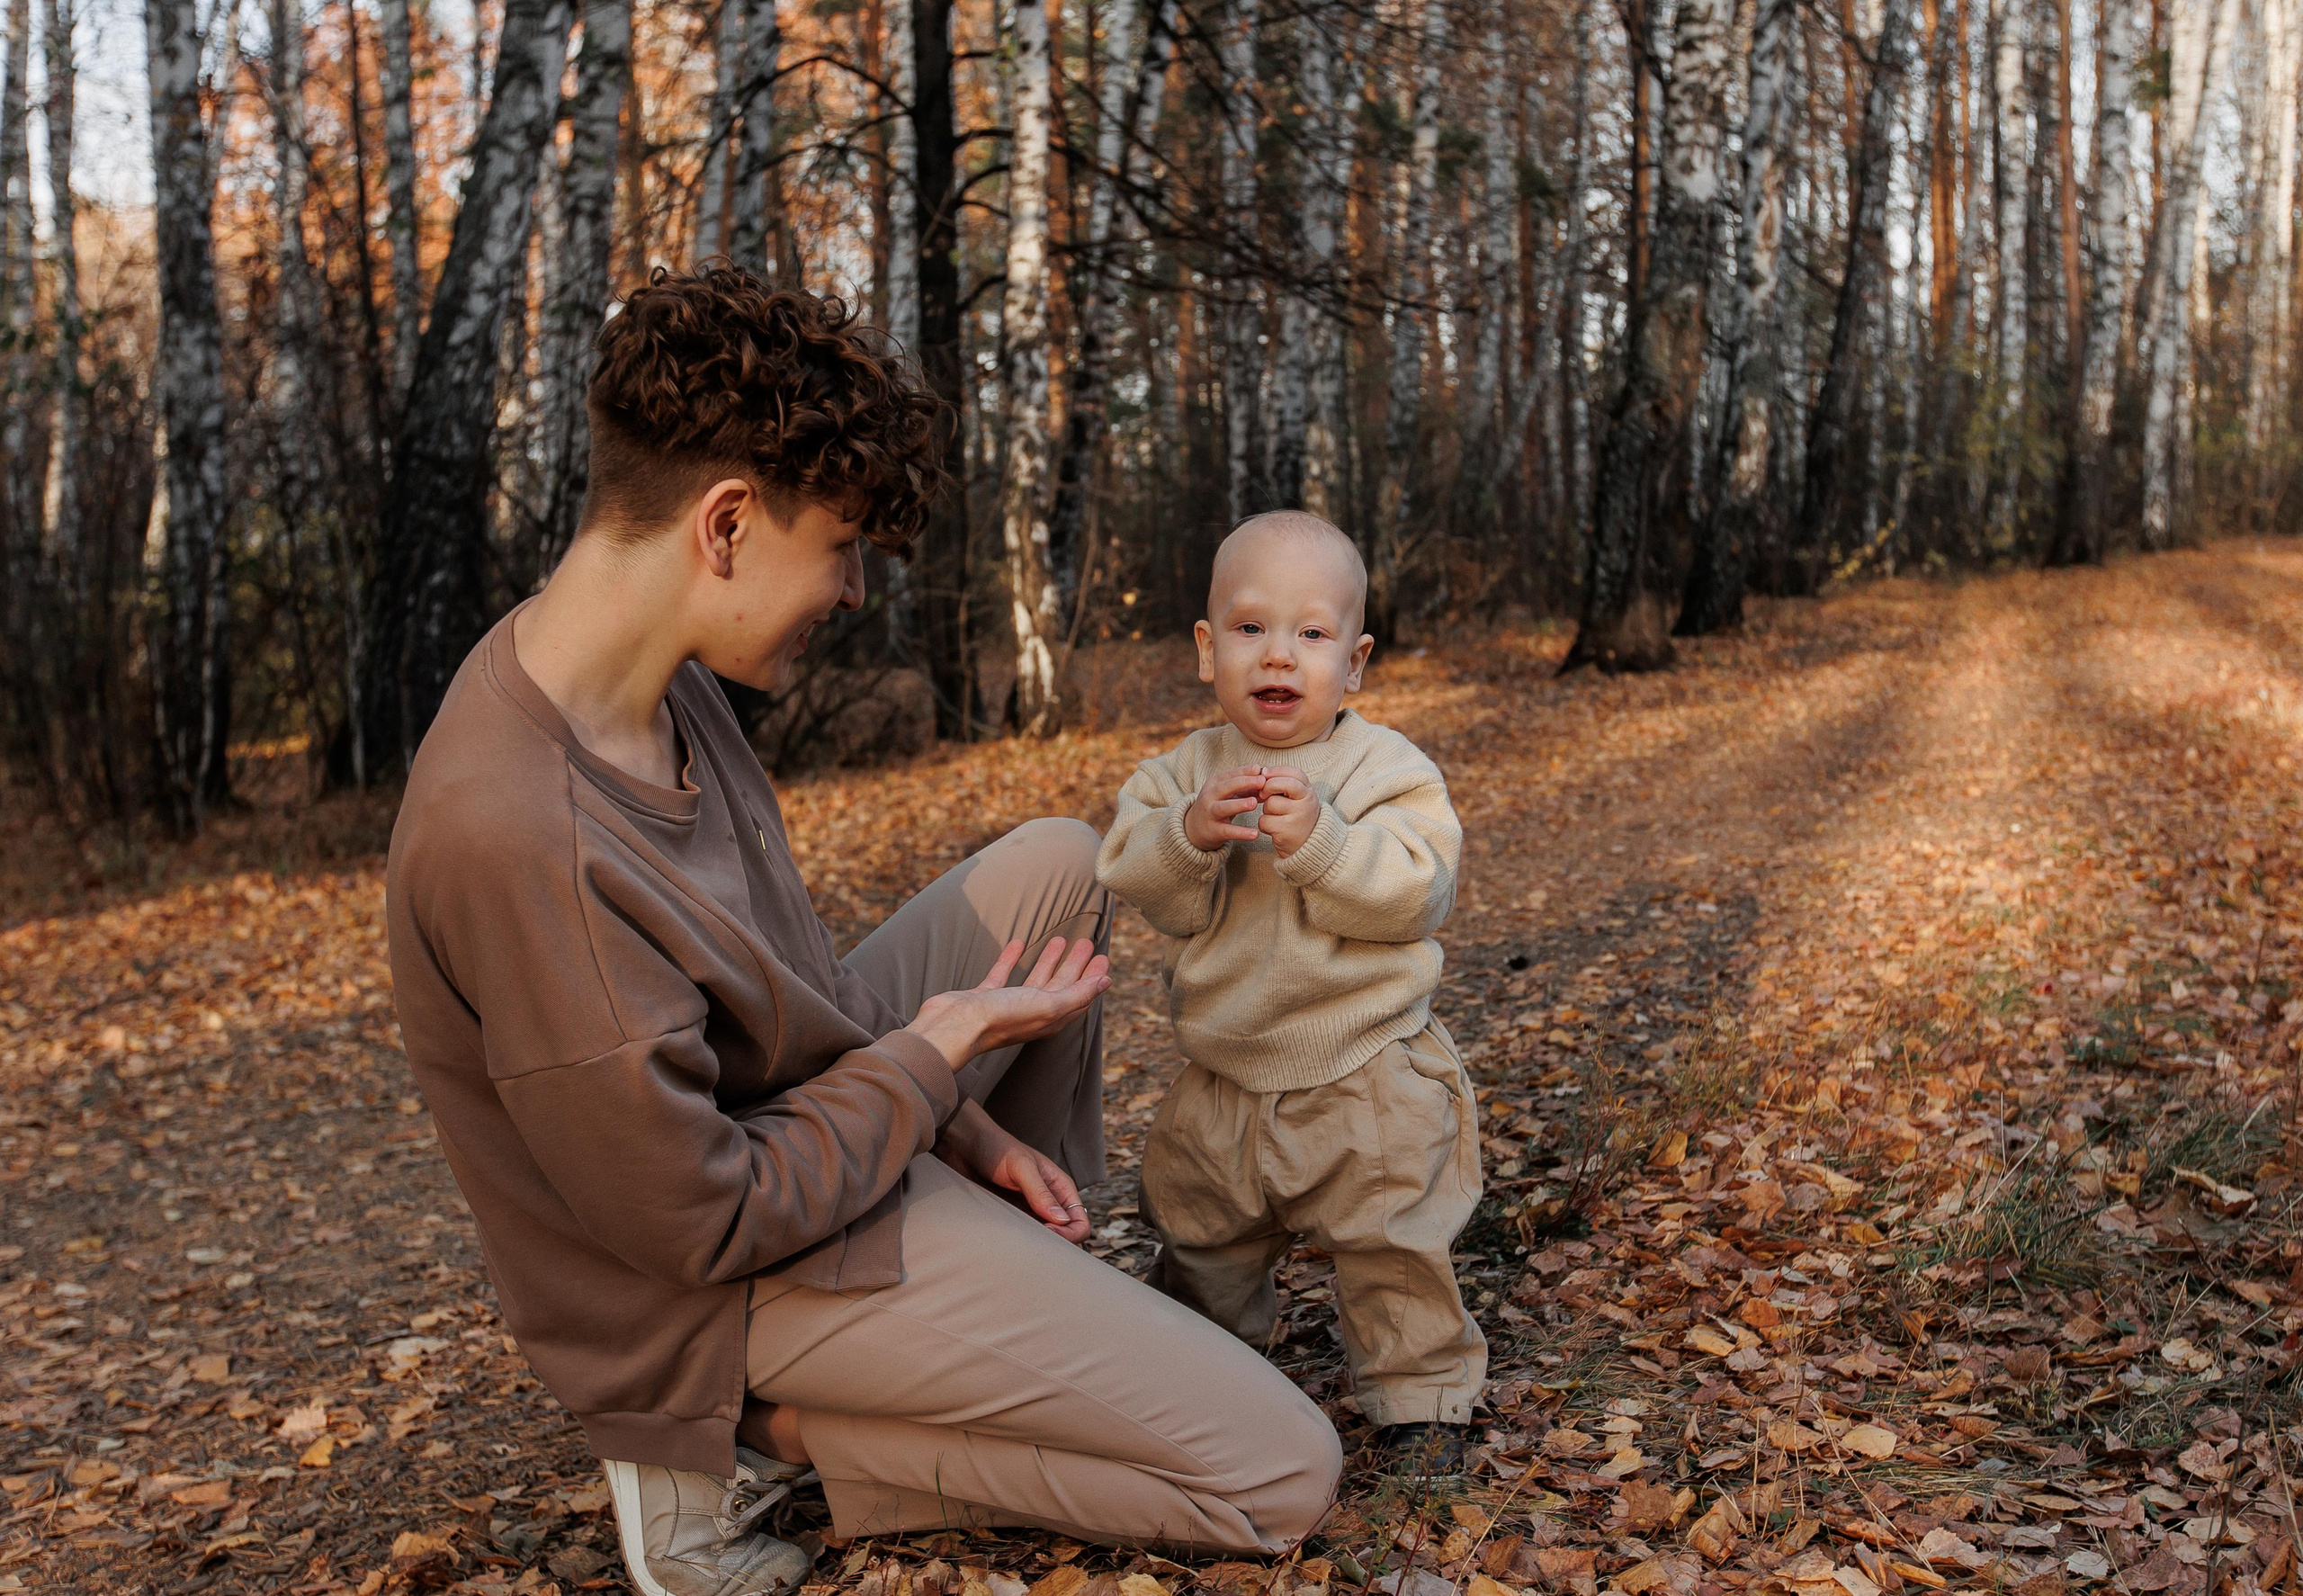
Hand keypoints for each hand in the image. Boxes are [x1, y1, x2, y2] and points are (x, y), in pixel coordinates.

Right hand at [907, 936, 1111, 1070]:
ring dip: (1049, 960)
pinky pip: (1004, 974)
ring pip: (1035, 979)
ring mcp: (1008, 1004)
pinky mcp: (985, 996)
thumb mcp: (1047, 1006)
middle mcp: (1031, 1012)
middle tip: (1086, 943)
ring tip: (1060, 939)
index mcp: (1050, 1018)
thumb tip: (1105, 982)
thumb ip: (1077, 994)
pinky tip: (1019, 943)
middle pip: (1061, 986)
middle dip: (1075, 965)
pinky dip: (1012, 958)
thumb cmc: (1001, 1019)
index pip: (1079, 996)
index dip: (1092, 978)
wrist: (954, 1026)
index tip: (1103, 957)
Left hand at [937, 1102, 1091, 1241]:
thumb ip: (1040, 1192)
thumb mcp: (1021, 1167)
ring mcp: (1028, 1210)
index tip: (1047, 1232)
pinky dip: (1018, 1242)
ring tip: (1017, 1241)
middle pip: (1063, 1235)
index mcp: (1059, 1187)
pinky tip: (1006, 1239)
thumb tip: (1061, 1220)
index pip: (1079, 1221)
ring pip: (1042, 1238)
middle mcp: (1048, 1201)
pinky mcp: (1010, 1215)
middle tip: (1031, 1241)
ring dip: (1034, 1244)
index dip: (1069, 1233)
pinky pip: (1021, 1235)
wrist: (965, 1145)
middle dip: (1053, 1243)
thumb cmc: (996, 1147)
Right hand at [1185, 765, 1266, 850]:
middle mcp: (1210, 796)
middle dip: (1244, 783)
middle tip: (1262, 782)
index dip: (1245, 771)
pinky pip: (1228, 831)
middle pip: (1226, 787)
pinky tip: (1255, 833)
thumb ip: (1246, 788)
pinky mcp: (1213, 831)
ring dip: (1239, 804)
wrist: (1195, 828)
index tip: (1260, 769)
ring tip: (1254, 803)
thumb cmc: (1217, 806)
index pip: (1230, 774)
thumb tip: (1268, 781)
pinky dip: (1241, 832)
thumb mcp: (1228, 794)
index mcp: (1214, 783)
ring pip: (1224, 807)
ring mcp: (1210, 813)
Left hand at [1257, 766, 1317, 857]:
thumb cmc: (1298, 818)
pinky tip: (1273, 829)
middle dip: (1267, 787)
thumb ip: (1285, 785)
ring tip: (1276, 817)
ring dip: (1266, 810)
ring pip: (1270, 804)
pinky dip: (1264, 825)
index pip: (1294, 773)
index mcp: (1309, 792)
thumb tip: (1262, 772)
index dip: (1276, 771)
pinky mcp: (1286, 831)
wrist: (1308, 847)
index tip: (1265, 773)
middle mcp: (1306, 803)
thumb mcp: (1299, 799)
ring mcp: (1297, 817)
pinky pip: (1264, 821)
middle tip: (1263, 794)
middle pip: (1281, 784)